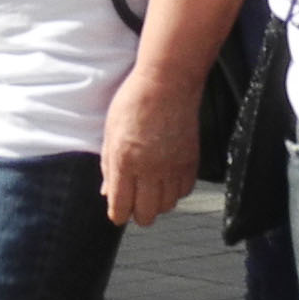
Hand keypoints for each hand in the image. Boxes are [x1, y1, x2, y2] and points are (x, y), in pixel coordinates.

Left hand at [100, 70, 198, 227]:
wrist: (167, 84)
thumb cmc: (133, 102)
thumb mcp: (110, 132)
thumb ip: (109, 166)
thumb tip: (108, 192)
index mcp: (125, 160)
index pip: (121, 205)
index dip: (117, 215)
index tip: (117, 214)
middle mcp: (150, 169)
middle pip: (147, 214)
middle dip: (137, 214)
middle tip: (133, 204)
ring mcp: (173, 167)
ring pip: (167, 206)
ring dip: (157, 204)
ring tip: (149, 191)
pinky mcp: (191, 163)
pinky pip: (184, 192)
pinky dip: (174, 192)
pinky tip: (165, 180)